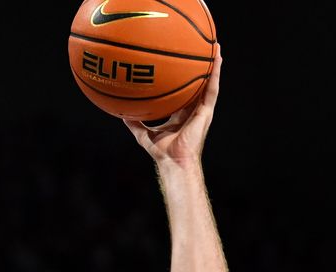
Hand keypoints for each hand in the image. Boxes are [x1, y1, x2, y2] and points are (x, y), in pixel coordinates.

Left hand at [125, 48, 220, 165]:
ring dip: (213, 64)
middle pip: (199, 83)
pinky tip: (216, 59)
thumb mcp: (142, 133)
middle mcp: (193, 109)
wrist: (174, 161)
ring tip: (214, 45)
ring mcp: (201, 110)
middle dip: (200, 66)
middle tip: (200, 47)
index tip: (181, 63)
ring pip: (209, 82)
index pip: (184, 92)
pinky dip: (215, 73)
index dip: (184, 78)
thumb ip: (133, 122)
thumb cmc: (161, 152)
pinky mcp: (206, 112)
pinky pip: (212, 89)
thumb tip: (119, 112)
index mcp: (181, 113)